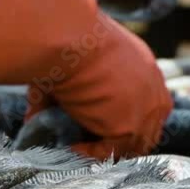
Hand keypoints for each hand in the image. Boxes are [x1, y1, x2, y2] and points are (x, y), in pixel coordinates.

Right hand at [28, 14, 173, 160]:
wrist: (68, 34)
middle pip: (145, 131)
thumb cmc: (65, 40)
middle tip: (86, 141)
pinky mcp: (131, 125)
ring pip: (130, 145)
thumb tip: (35, 119)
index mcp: (146, 69)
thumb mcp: (72, 66)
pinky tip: (70, 145)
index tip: (93, 129)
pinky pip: (111, 152)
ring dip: (103, 149)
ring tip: (75, 145)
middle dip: (116, 140)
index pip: (146, 108)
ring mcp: (147, 110)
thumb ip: (62, 95)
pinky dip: (90, 153)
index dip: (121, 123)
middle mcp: (155, 90)